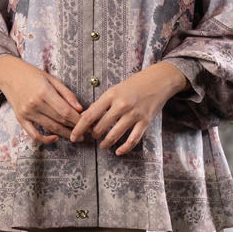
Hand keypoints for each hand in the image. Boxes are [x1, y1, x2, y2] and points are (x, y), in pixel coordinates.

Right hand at [0, 56, 83, 145]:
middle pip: (60, 120)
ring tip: (76, 136)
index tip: (87, 123)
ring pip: (50, 128)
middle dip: (75, 127)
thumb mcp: (51, 79)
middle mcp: (35, 104)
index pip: (65, 111)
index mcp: (44, 91)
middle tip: (86, 131)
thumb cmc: (31, 74)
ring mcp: (27, 113)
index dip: (78, 119)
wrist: (8, 74)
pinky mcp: (21, 119)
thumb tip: (80, 109)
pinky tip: (55, 138)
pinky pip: (34, 134)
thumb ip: (66, 94)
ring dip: (65, 134)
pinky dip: (45, 140)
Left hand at [69, 62, 188, 154]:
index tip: (73, 136)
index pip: (89, 116)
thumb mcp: (115, 89)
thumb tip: (86, 118)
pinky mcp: (145, 121)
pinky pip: (133, 140)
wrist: (159, 80)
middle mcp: (121, 105)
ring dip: (106, 143)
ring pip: (114, 135)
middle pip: (100, 127)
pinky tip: (118, 152)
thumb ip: (101, 104)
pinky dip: (124, 148)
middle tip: (93, 136)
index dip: (79, 128)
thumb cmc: (134, 84)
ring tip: (103, 145)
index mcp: (111, 95)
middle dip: (94, 135)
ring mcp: (134, 114)